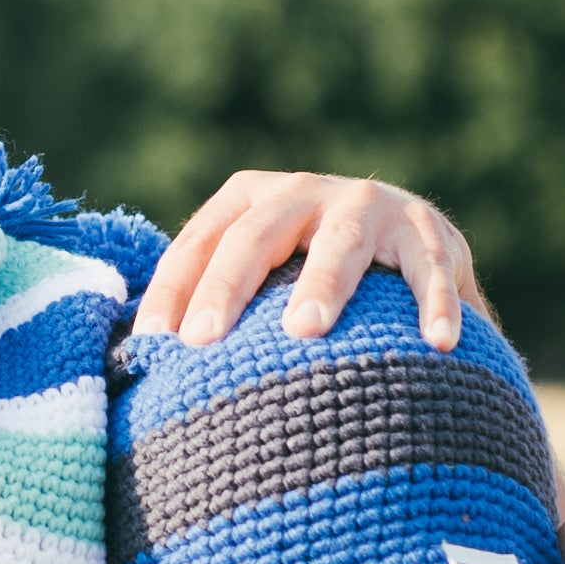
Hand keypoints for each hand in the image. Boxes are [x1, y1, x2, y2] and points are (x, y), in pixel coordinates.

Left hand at [131, 172, 484, 349]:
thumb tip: (127, 369)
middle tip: (203, 340)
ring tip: (304, 330)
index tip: (149, 346)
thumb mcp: (256, 278)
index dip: (170, 291)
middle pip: (256, 236)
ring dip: (323, 284)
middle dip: (227, 286)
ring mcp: (369, 209)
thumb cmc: (301, 279)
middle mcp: (304, 195)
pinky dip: (436, 305)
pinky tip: (438, 344)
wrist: (406, 243)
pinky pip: (430, 271)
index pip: (198, 243)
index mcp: (250, 202)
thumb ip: (204, 306)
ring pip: (341, 244)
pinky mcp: (428, 235)